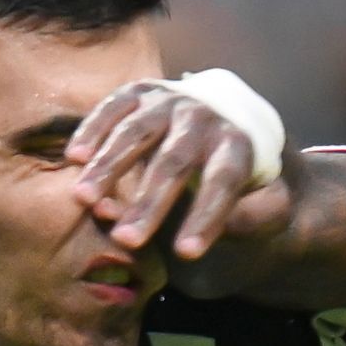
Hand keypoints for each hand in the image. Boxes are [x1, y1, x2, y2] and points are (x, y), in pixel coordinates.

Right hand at [69, 79, 285, 263]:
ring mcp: (169, 101)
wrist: (230, 122)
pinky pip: (113, 107)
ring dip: (109, 167)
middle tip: (127, 240)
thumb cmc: (248, 177)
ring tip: (85, 200)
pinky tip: (75, 159)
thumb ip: (260, 215)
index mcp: (239, 144)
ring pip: (136, 132)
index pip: (224, 181)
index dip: (206, 216)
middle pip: (174, 162)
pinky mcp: (140, 93)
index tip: (186, 253)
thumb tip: (232, 226)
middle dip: (149, 203)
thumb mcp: (271, 200)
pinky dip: (93, 130)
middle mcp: (204, 117)